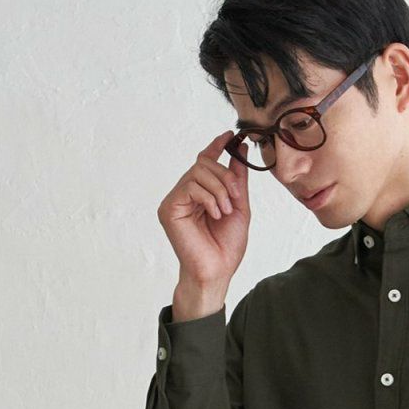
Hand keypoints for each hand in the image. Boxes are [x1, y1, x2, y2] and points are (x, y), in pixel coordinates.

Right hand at [158, 131, 250, 312]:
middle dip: (225, 176)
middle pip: (204, 163)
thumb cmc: (226, 246)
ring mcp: (175, 200)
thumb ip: (237, 179)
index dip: (217, 146)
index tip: (230, 136)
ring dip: (218, 189)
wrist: (217, 272)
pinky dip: (208, 198)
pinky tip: (214, 214)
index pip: (205, 161)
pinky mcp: (169, 208)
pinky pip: (190, 186)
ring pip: (198, 172)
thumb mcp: (239, 206)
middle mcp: (185, 193)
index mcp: (200, 193)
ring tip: (224, 211)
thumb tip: (239, 148)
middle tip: (234, 196)